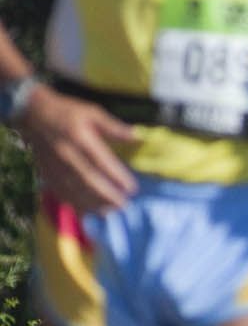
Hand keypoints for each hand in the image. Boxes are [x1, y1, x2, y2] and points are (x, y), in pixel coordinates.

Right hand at [16, 87, 138, 213]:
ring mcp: (55, 166)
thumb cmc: (66, 112)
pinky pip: (61, 193)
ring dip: (93, 204)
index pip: (100, 161)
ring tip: (110, 212)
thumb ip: (113, 127)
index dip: (116, 177)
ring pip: (74, 191)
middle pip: (87, 180)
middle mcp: (66, 154)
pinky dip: (75, 205)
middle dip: (107, 196)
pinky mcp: (47, 173)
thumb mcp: (91, 112)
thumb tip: (138, 136)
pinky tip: (88, 212)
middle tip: (124, 206)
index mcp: (79, 138)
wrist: (31, 113)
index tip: (132, 189)